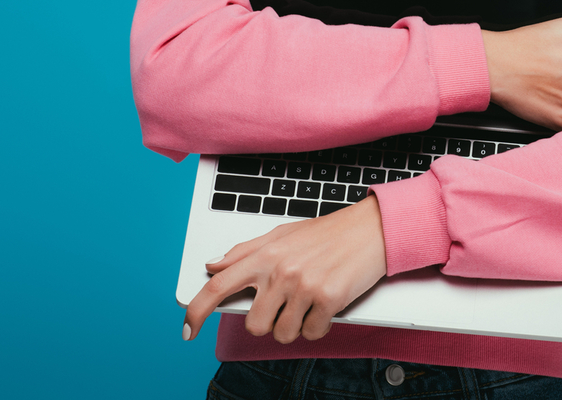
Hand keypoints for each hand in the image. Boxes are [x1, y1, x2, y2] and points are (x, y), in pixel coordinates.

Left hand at [182, 194, 386, 343]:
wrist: (374, 228)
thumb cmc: (331, 231)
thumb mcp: (283, 234)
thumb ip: (245, 251)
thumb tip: (212, 265)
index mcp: (265, 255)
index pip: (218, 286)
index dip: (196, 311)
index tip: (187, 329)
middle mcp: (281, 271)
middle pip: (254, 324)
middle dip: (270, 322)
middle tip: (287, 306)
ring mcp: (305, 286)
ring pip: (283, 334)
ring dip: (296, 326)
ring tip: (310, 303)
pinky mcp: (329, 298)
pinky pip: (312, 333)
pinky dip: (319, 326)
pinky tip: (327, 305)